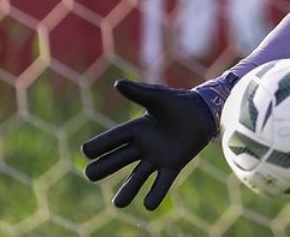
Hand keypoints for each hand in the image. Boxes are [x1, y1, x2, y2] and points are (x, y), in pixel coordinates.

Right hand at [81, 79, 217, 209]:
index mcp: (135, 130)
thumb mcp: (157, 97)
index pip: (111, 140)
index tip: (85, 151)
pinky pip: (162, 182)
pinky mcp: (172, 165)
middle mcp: (142, 146)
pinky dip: (156, 193)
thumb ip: (138, 92)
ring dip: (128, 191)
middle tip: (90, 174)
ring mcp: (156, 158)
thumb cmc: (178, 102)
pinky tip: (148, 205)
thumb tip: (117, 84)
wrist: (203, 111)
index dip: (98, 145)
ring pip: (137, 177)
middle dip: (103, 167)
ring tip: (118, 204)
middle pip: (117, 160)